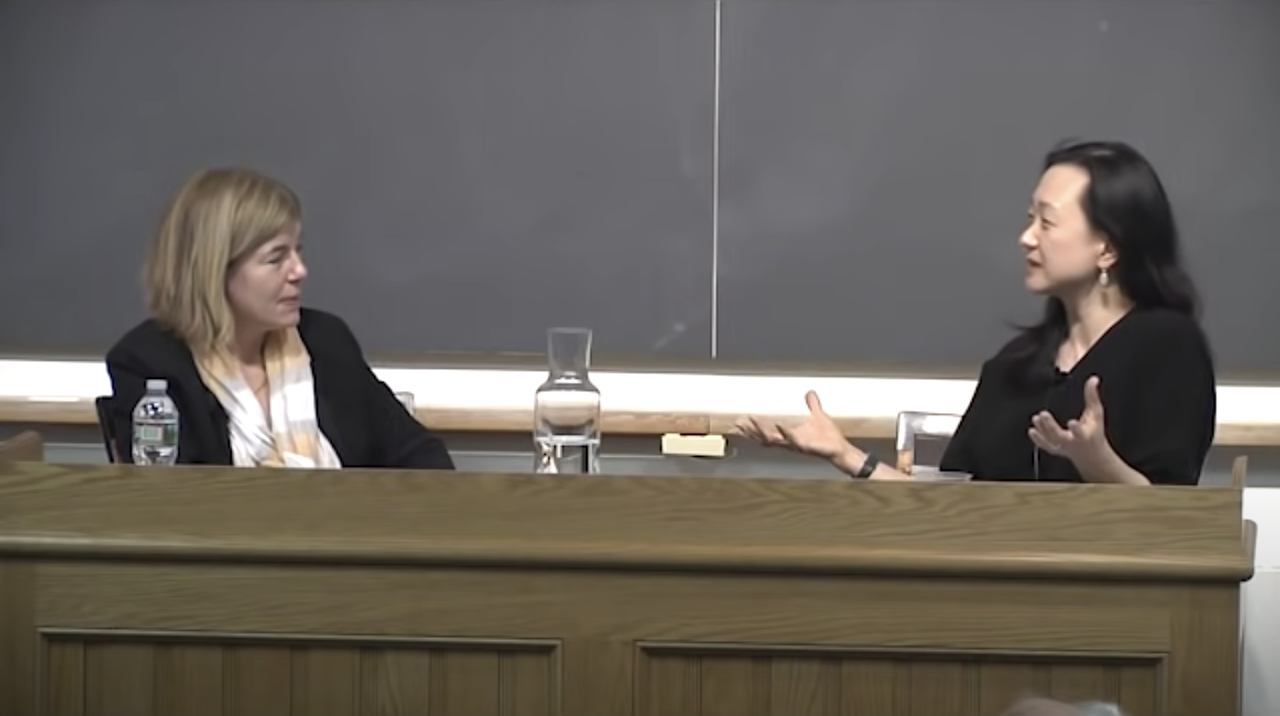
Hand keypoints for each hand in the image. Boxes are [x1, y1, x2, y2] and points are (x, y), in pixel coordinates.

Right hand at [734, 390, 848, 459]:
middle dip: (750, 431)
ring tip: (751, 421)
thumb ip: (812, 405)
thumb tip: (810, 392)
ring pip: (773, 440)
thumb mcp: (818, 416)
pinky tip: (779, 424)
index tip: (739, 422)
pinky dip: (785, 432)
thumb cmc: (828, 436)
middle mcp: (788, 442)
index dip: (752, 429)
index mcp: (788, 435)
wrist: (840, 449)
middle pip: (764, 438)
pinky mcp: (805, 446)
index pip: (766, 433)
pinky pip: (793, 439)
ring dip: (762, 431)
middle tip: (737, 423)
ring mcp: (795, 444)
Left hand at [1029, 376, 1112, 466]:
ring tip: (1036, 418)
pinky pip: (1045, 446)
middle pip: (1060, 436)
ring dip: (1042, 431)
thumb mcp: (1096, 414)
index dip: (1076, 428)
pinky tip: (1032, 430)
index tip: (1072, 422)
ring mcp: (1063, 447)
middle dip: (1050, 426)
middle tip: (1042, 414)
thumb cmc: (1094, 431)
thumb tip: (1093, 379)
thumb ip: (1092, 396)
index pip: (1080, 431)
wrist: (1092, 455)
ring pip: (1051, 441)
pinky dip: (1038, 440)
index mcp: (1085, 434)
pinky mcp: (1056, 450)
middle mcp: (1073, 442)